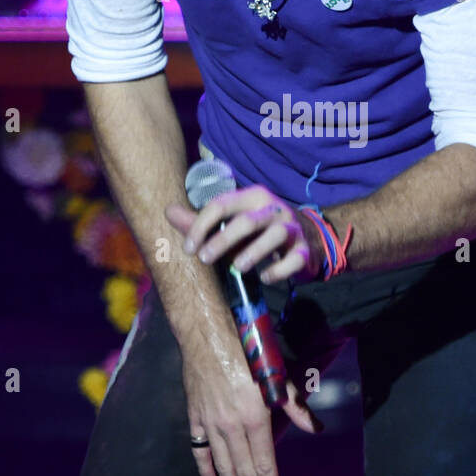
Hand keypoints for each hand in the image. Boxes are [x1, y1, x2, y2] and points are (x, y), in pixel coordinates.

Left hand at [165, 186, 324, 285]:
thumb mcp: (232, 221)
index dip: (201, 226)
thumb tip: (167, 211)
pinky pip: (294, 260)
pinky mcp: (304, 251)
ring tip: (236, 268)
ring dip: (253, 252)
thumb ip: (201, 220)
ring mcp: (293, 229)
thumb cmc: (260, 230)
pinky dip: (279, 270)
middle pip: (247, 220)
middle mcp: (274, 208)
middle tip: (203, 259)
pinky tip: (266, 278)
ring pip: (276, 235)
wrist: (308, 239)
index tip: (189, 249)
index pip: (222, 204)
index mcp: (253, 197)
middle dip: (222, 240)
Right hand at [182, 337, 318, 475]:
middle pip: (244, 468)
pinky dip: (205, 469)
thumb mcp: (278, 376)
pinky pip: (199, 450)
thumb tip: (315, 429)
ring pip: (222, 464)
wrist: (207, 335)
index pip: (265, 462)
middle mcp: (232, 426)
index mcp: (255, 417)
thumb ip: (295, 406)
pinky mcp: (195, 416)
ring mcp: (210, 423)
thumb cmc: (248, 351)